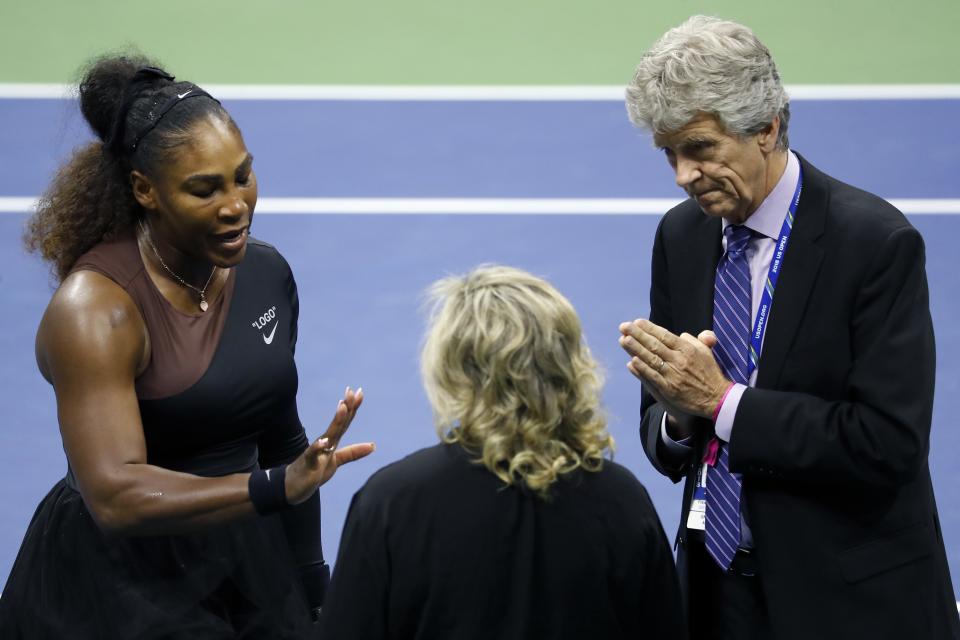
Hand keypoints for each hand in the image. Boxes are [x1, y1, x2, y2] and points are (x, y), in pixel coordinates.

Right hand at [285, 387, 373, 504]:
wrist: (292, 486)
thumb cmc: (314, 471)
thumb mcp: (337, 461)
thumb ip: (353, 453)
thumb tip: (373, 445)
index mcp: (332, 441)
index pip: (344, 422)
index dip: (352, 407)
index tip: (360, 392)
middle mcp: (325, 443)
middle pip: (339, 423)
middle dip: (346, 406)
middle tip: (353, 391)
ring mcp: (316, 452)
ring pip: (328, 434)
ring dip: (336, 420)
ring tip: (343, 406)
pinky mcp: (308, 464)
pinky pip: (312, 455)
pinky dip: (317, 447)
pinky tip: (323, 441)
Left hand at [618, 319, 729, 418]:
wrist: (716, 398)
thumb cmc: (710, 373)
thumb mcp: (707, 351)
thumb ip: (696, 340)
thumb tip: (681, 335)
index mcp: (688, 349)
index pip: (665, 336)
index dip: (650, 328)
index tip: (637, 322)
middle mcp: (679, 360)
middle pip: (654, 345)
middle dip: (637, 334)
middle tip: (623, 326)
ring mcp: (673, 375)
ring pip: (651, 359)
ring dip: (635, 349)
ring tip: (623, 340)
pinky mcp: (670, 389)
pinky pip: (653, 377)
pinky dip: (642, 369)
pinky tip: (632, 361)